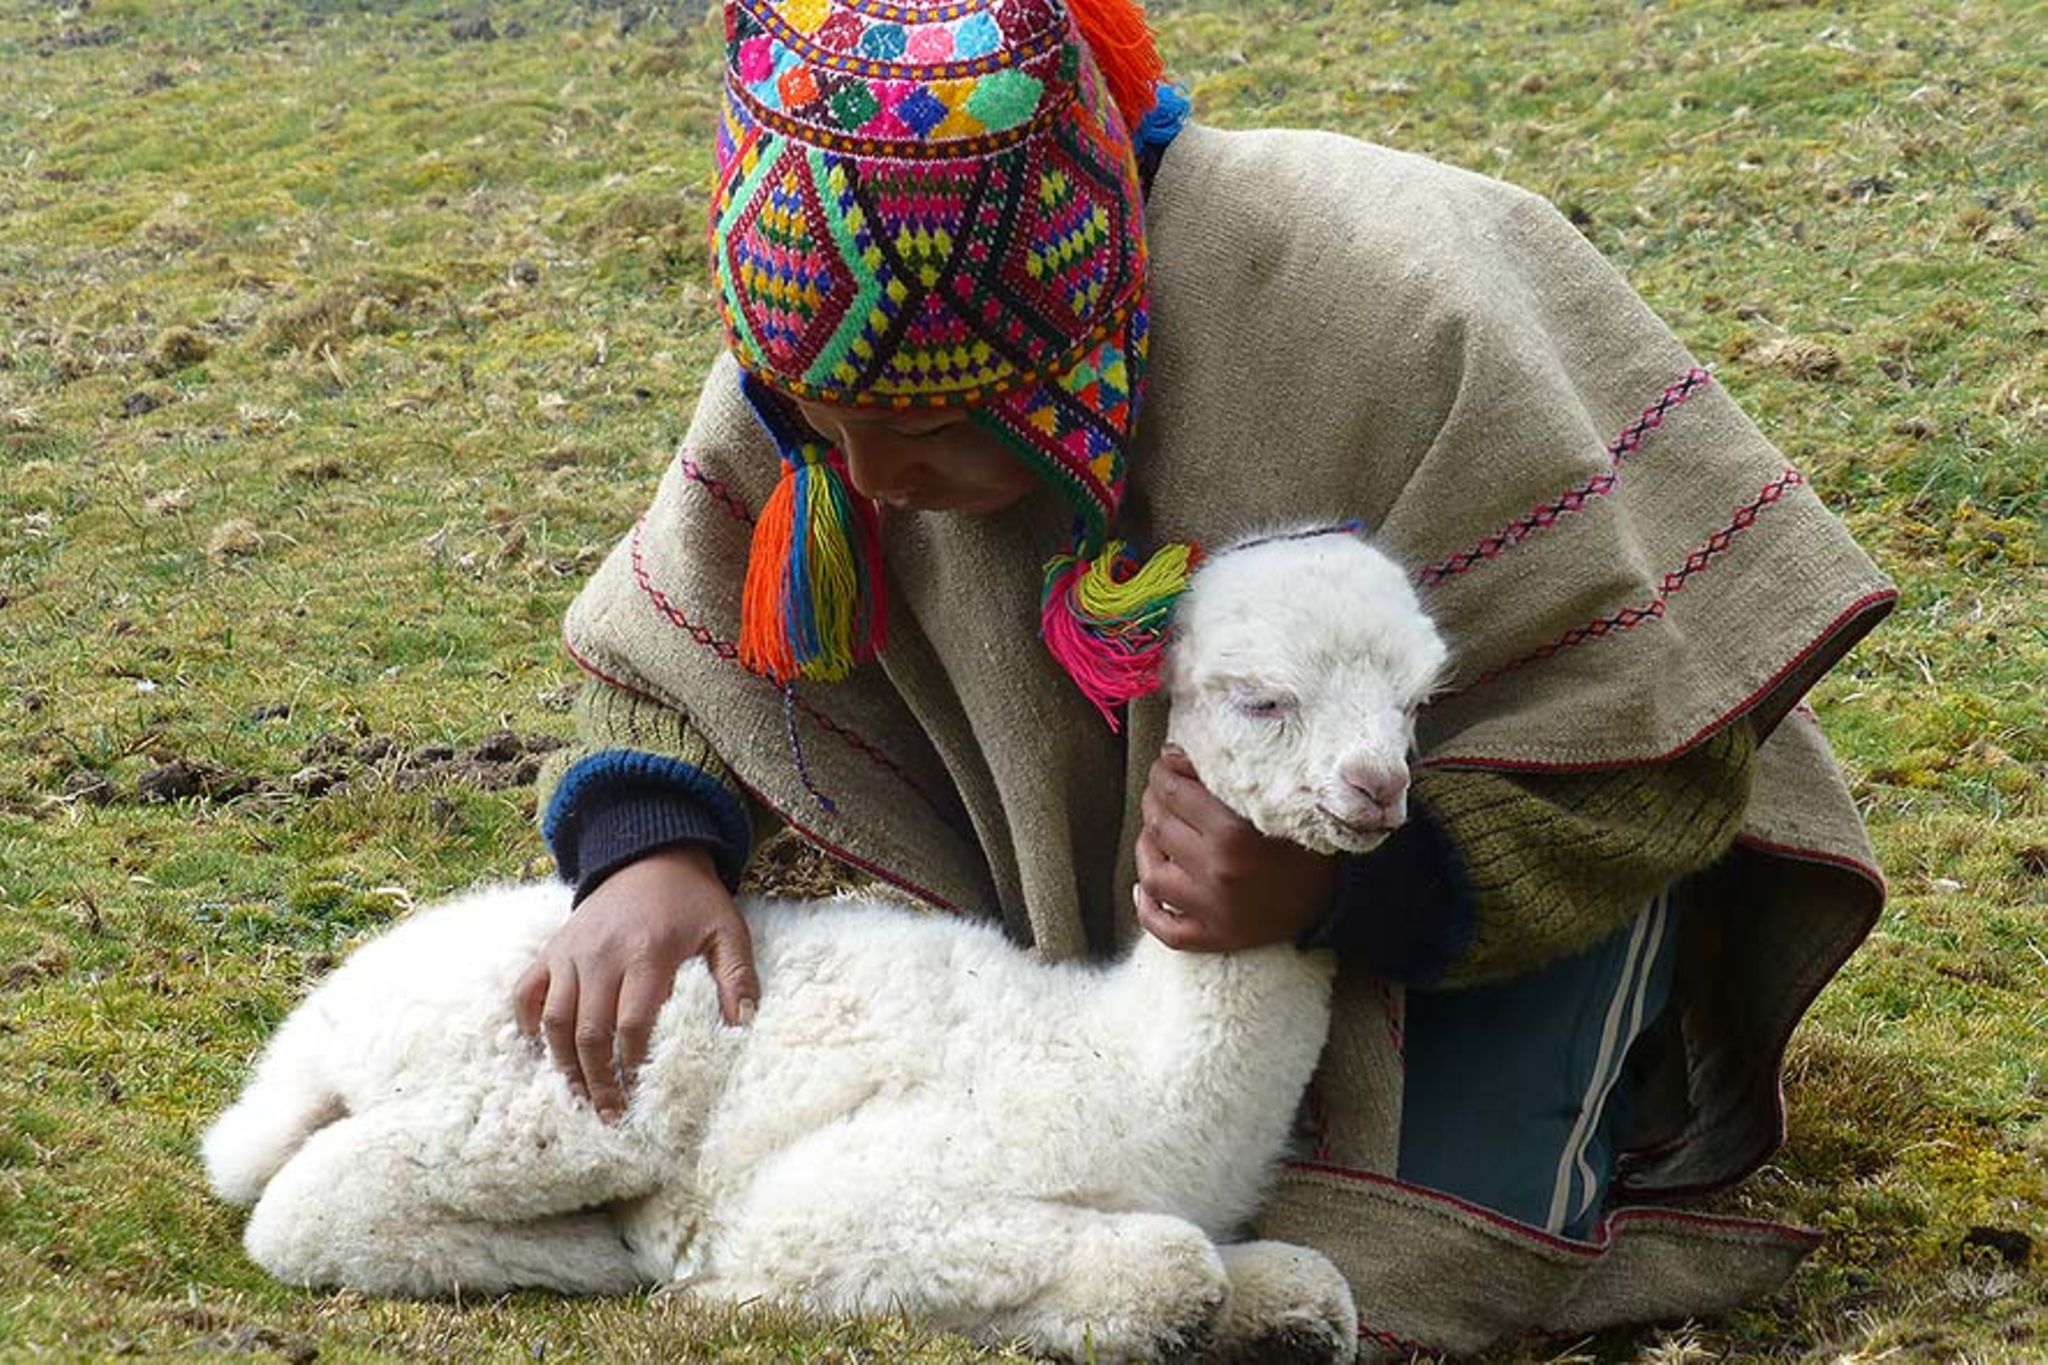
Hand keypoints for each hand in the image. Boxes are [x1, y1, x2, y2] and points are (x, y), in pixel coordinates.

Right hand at [512, 845, 756, 1122]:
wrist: (650, 854)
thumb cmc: (693, 901)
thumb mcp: (727, 931)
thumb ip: (737, 978)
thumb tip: (743, 1026)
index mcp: (647, 954)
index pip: (631, 1025)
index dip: (632, 1066)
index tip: (640, 1098)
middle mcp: (602, 955)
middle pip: (589, 1032)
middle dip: (597, 1081)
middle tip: (609, 1115)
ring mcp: (570, 952)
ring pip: (553, 1020)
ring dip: (562, 1064)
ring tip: (578, 1096)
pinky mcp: (552, 949)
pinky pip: (525, 992)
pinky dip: (526, 1024)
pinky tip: (541, 1051)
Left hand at [1133, 747, 1338, 951]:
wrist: (1344, 899)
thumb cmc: (1313, 841)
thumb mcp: (1280, 803)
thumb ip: (1234, 780)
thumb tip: (1180, 755)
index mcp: (1234, 835)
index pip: (1175, 794)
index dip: (1164, 772)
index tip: (1167, 762)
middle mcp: (1217, 873)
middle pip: (1160, 828)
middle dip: (1154, 800)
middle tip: (1161, 789)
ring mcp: (1211, 911)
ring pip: (1152, 875)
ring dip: (1146, 847)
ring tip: (1154, 831)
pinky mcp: (1214, 938)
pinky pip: (1164, 928)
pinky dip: (1147, 909)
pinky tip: (1145, 887)